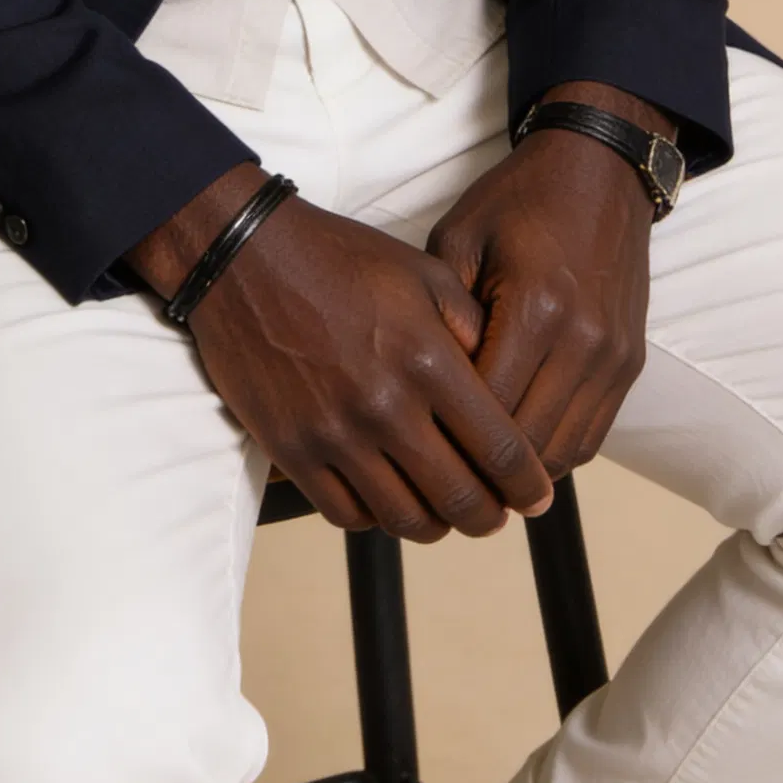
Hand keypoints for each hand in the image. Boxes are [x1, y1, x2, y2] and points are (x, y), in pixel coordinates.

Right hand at [127, 169, 554, 539]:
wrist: (244, 257)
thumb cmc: (340, 259)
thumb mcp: (423, 273)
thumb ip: (472, 329)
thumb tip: (507, 386)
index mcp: (427, 359)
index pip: (500, 450)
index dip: (528, 485)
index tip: (537, 497)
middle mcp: (385, 405)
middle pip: (459, 499)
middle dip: (489, 516)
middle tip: (495, 514)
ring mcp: (335, 433)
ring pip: (405, 519)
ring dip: (436, 525)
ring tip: (444, 513)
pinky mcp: (292, 449)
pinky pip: (346, 515)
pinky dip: (375, 518)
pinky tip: (387, 498)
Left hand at [427, 85, 665, 480]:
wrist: (600, 171)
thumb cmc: (518, 200)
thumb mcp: (460, 238)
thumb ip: (443, 313)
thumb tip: (424, 387)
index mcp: (536, 305)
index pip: (489, 408)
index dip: (450, 437)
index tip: (416, 447)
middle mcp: (583, 340)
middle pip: (529, 444)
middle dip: (483, 470)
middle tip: (440, 479)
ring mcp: (612, 356)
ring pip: (565, 451)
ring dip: (522, 473)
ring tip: (477, 477)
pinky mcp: (629, 362)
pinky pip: (593, 435)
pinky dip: (556, 452)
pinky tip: (520, 450)